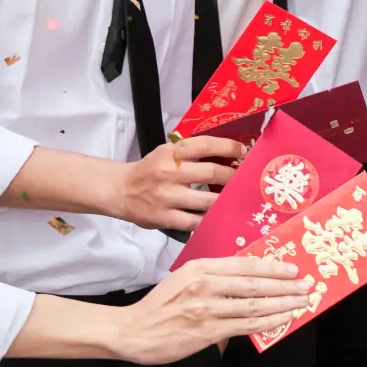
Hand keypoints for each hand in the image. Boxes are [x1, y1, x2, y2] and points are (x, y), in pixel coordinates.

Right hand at [108, 136, 244, 231]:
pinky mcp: (164, 218)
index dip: (229, 147)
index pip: (206, 145)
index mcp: (171, 153)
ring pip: (207, 200)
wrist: (120, 191)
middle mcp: (169, 172)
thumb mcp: (166, 153)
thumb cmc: (150, 170)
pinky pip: (194, 221)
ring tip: (238, 199)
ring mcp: (167, 197)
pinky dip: (209, 220)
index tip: (243, 152)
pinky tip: (220, 218)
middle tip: (246, 179)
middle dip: (234, 177)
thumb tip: (228, 152)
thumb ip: (191, 151)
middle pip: (212, 173)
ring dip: (226, 200)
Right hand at [119, 257, 313, 363]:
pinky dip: (268, 322)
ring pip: (254, 305)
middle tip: (306, 285)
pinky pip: (245, 325)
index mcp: (200, 268)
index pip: (244, 265)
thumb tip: (248, 281)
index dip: (272, 267)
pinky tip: (282, 319)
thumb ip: (213, 277)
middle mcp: (206, 285)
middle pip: (254, 283)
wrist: (133, 331)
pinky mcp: (208, 332)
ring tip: (301, 302)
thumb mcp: (184, 278)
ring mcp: (207, 309)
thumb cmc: (160, 305)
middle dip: (284, 285)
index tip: (292, 269)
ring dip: (282, 304)